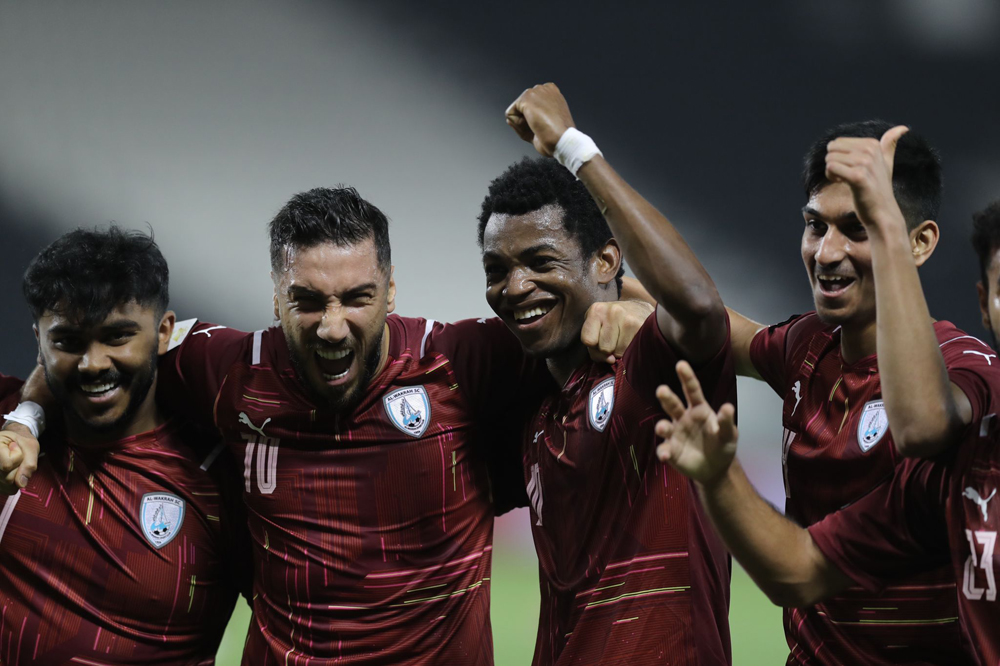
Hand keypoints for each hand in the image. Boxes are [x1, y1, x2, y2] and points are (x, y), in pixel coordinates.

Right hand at [0, 423, 38, 494]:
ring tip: (13, 463)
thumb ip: (29, 464)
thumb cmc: (21, 441)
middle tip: (15, 456)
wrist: (14, 441)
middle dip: (19, 468)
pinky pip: (9, 490)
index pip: (7, 465)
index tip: (15, 446)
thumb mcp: (30, 446)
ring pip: (8, 486)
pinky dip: (15, 483)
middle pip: (7, 478)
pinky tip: (12, 471)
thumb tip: (21, 484)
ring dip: (17, 476)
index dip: (18, 457)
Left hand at [505, 83, 576, 156]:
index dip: (535, 120)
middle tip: (543, 127)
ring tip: (538, 127)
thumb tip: (508, 117)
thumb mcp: (545, 126)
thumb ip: (528, 119)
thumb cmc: (559, 136)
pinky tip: (532, 125)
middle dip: (528, 121)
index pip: (532, 106)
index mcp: (553, 93)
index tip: (547, 125)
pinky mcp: (526, 98)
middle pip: (523, 108)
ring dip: (523, 124)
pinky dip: (517, 125)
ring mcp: (535, 92)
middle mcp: (544, 88)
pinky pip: (510, 114)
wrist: (562, 139)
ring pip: (516, 111)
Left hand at [581, 300, 653, 362]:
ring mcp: (627, 318)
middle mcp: (611, 312)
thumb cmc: (613, 321)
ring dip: (620, 350)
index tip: (599, 340)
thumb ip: (594, 347)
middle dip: (608, 349)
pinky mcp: (640, 326)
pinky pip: (630, 350)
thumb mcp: (596, 327)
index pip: (588, 340)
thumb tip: (611, 360)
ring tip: (623, 338)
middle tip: (614, 339)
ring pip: (618, 352)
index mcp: (596, 310)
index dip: (593, 346)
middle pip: (604, 348)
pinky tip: (631, 339)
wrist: (639, 308)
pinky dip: (629, 349)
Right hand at [654, 360, 737, 485]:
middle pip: (673, 404)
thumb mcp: (729, 435)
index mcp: (698, 410)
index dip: (686, 377)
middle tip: (662, 390)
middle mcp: (683, 418)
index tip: (681, 364)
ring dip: (662, 426)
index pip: (692, 391)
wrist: (715, 470)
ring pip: (664, 426)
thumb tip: (728, 407)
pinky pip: (663, 449)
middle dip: (666, 397)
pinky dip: (663, 452)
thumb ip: (726, 422)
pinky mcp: (670, 451)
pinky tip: (665, 455)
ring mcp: (675, 434)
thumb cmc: (722, 446)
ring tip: (664, 428)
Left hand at [825, 126, 908, 230]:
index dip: (839, 157)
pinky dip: (832, 177)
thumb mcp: (886, 163)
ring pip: (829, 159)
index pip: (837, 142)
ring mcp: (865, 163)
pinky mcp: (858, 177)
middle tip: (845, 175)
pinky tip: (842, 184)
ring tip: (845, 180)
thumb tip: (903, 128)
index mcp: (873, 144)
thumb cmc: (879, 189)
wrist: (882, 212)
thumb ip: (890, 145)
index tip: (851, 169)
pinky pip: (831, 168)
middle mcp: (870, 150)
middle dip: (832, 163)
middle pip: (831, 148)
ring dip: (832, 172)